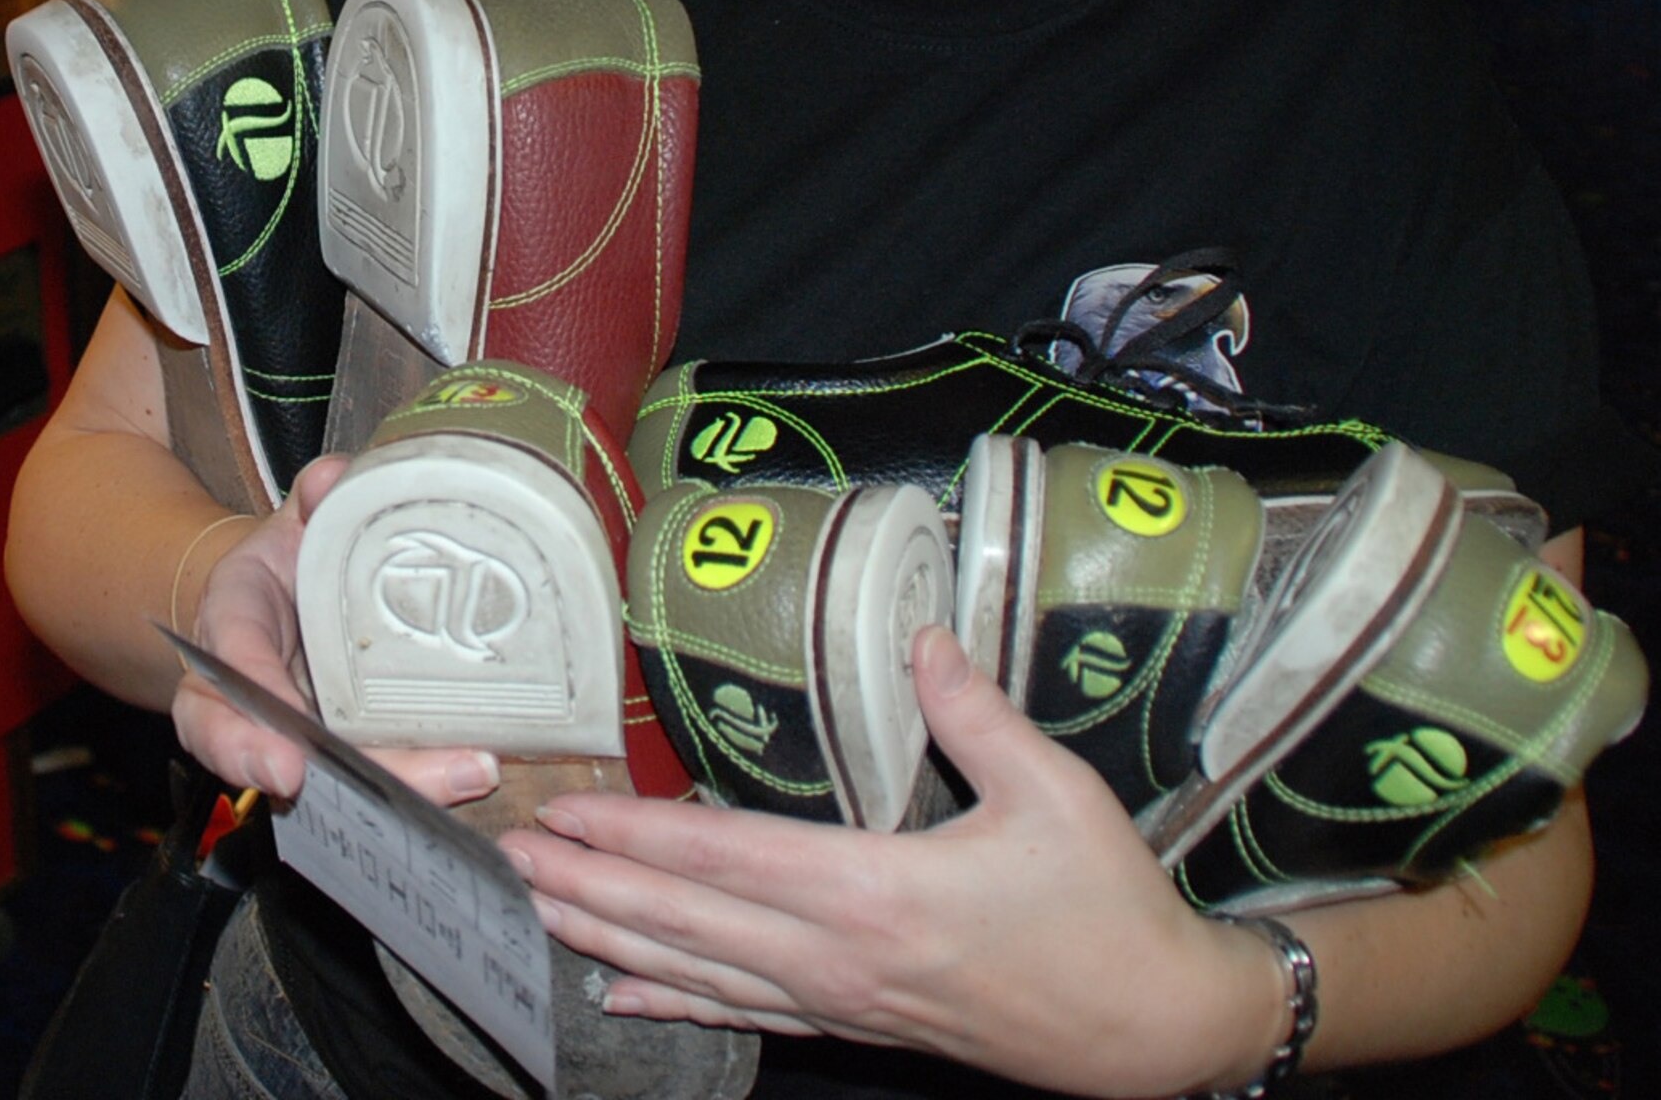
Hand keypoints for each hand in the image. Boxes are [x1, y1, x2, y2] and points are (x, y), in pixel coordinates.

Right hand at [171, 456, 502, 810]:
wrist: (285, 594)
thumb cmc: (288, 558)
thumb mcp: (291, 522)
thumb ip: (313, 498)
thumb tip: (332, 479)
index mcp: (229, 634)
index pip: (226, 693)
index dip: (248, 737)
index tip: (290, 768)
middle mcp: (256, 701)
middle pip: (284, 761)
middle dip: (354, 780)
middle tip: (422, 785)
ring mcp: (305, 729)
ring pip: (338, 780)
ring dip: (403, 786)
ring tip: (467, 774)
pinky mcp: (351, 743)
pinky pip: (376, 773)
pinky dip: (423, 778)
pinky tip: (474, 769)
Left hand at [501, 626, 1287, 1097]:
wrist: (1152, 1028)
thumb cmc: (1106, 906)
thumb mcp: (1054, 792)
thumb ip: (974, 712)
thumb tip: (921, 635)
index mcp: (879, 891)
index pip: (728, 860)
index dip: (638, 837)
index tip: (569, 814)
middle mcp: (842, 958)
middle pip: (690, 922)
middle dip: (594, 886)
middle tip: (512, 859)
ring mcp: (845, 1003)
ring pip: (702, 973)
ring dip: (612, 941)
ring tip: (539, 914)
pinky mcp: (861, 1025)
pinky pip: (748, 1015)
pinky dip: (677, 1002)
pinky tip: (622, 996)